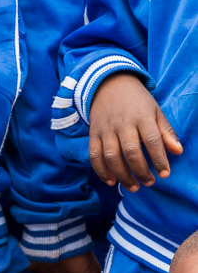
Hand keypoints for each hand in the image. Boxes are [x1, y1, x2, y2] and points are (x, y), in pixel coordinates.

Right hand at [89, 73, 183, 190]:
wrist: (110, 86)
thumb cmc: (137, 102)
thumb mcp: (156, 112)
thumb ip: (166, 132)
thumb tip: (178, 152)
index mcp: (142, 117)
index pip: (152, 141)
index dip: (159, 159)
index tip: (164, 174)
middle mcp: (123, 124)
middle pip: (131, 152)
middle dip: (141, 171)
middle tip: (149, 183)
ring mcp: (106, 130)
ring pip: (112, 157)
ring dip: (122, 175)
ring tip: (133, 187)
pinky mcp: (93, 134)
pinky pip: (94, 155)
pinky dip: (101, 170)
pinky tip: (111, 181)